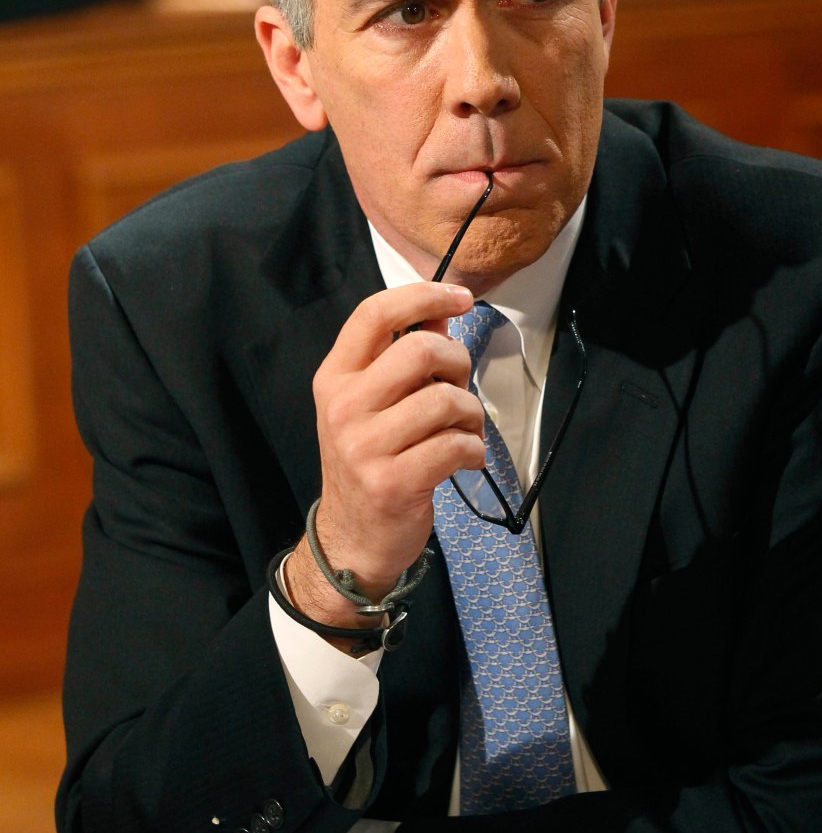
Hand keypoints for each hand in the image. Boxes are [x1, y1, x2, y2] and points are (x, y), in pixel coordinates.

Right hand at [285, 282, 483, 627]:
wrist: (351, 536)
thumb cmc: (369, 460)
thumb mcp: (373, 403)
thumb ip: (404, 355)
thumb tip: (441, 312)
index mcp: (335, 377)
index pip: (374, 313)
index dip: (423, 295)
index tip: (460, 298)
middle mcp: (344, 406)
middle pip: (420, 350)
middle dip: (458, 363)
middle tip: (460, 388)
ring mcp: (365, 446)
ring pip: (445, 400)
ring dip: (471, 414)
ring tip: (464, 430)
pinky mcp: (393, 482)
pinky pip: (456, 445)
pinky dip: (474, 450)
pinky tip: (465, 458)